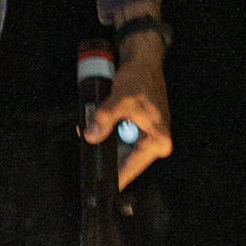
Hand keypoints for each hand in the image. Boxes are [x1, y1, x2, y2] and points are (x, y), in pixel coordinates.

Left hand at [83, 31, 171, 187]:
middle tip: (88, 143)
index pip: (132, 167)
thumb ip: (105, 119)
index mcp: (157, 140)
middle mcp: (155, 141)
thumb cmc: (139, 78)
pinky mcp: (139, 126)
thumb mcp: (120, 100)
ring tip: (91, 127)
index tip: (102, 186)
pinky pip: (120, 135)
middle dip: (105, 151)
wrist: (144, 59)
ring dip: (105, 138)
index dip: (116, 176)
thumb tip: (91, 135)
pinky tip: (98, 124)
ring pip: (120, 146)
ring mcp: (147, 134)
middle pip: (125, 158)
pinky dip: (109, 130)